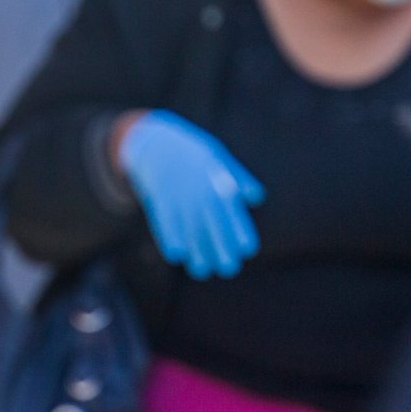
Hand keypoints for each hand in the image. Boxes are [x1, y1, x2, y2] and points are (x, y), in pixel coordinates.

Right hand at [115, 109, 264, 279]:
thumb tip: (255, 197)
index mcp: (215, 179)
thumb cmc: (191, 151)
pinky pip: (164, 220)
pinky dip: (168, 237)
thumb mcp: (217, 157)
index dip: (239, 228)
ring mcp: (178, 194)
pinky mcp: (158, 198)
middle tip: (229, 269)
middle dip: (220, 246)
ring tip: (201, 271)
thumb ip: (237, 177)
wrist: (155, 140)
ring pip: (189, 226)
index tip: (248, 249)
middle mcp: (198, 189)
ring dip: (195, 250)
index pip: (231, 208)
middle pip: (211, 221)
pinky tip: (175, 255)